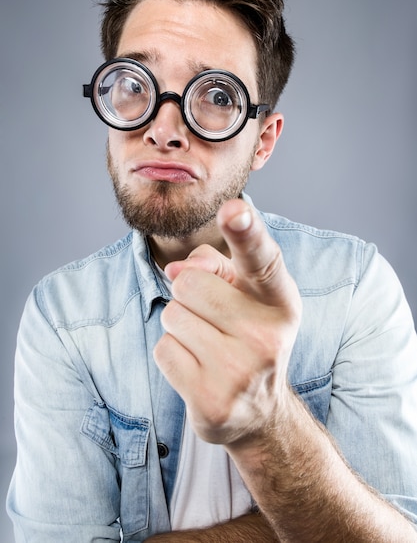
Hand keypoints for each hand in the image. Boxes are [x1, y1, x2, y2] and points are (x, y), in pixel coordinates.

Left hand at [154, 199, 301, 444]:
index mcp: (281, 301)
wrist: (258, 413)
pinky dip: (173, 354)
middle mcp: (268, 335)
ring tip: (208, 345)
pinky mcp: (212, 401)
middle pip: (190, 283)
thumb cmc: (246, 335)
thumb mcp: (243, 294)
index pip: (262, 258)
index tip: (234, 209)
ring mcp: (241, 372)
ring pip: (173, 316)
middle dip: (188, 294)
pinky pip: (164, 350)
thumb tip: (175, 270)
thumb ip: (214, 265)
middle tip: (211, 318)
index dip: (247, 229)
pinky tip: (198, 368)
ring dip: (180, 326)